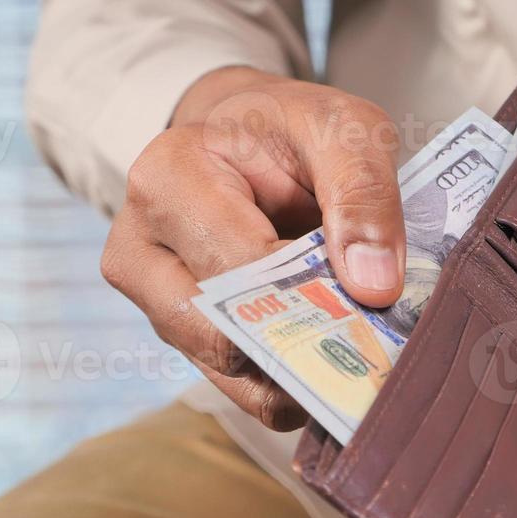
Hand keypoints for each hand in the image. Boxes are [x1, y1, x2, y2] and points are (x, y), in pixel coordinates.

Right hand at [101, 67, 405, 428]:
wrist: (244, 140)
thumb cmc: (286, 130)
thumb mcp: (341, 129)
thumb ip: (364, 193)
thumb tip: (373, 286)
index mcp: (165, 180)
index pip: (239, 266)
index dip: (310, 291)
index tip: (375, 297)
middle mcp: (140, 250)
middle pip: (223, 335)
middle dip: (304, 343)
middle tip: (376, 343)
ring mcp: (154, 303)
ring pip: (232, 376)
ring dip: (301, 373)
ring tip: (359, 355)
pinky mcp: (181, 338)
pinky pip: (241, 388)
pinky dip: (293, 385)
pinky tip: (333, 362)